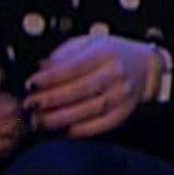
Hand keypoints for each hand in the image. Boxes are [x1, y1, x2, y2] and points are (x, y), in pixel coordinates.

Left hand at [23, 34, 159, 137]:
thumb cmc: (108, 54)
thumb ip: (63, 55)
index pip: (74, 66)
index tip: (30, 84)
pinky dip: (82, 130)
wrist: (143, 64)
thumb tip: (39, 69)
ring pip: (90, 109)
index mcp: (105, 52)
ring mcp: (123, 94)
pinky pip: (102, 124)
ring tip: (40, 121)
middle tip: (30, 106)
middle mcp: (116, 73)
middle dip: (51, 100)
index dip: (50, 77)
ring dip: (62, 118)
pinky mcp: (125, 111)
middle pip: (81, 89)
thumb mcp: (86, 44)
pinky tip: (63, 130)